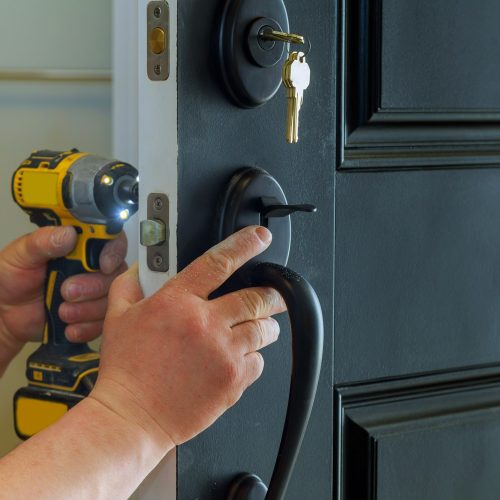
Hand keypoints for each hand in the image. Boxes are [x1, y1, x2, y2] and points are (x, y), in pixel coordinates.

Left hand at [0, 226, 126, 353]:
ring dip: (88, 309)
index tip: (102, 265)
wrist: (4, 314)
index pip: (111, 240)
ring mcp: (94, 292)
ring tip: (62, 311)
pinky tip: (68, 326)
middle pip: (115, 273)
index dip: (113, 252)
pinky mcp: (93, 315)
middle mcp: (91, 267)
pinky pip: (103, 322)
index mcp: (78, 246)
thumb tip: (68, 233)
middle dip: (93, 287)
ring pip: (111, 299)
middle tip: (67, 291)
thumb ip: (42, 241)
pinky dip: (86, 327)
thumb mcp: (20, 255)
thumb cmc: (11, 280)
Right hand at [91, 226, 285, 448]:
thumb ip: (129, 285)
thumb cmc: (125, 370)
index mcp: (177, 301)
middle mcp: (205, 323)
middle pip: (255, 297)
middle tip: (274, 295)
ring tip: (260, 328)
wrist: (131, 417)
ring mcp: (223, 352)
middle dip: (271, 293)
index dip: (245, 245)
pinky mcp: (233, 380)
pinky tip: (240, 358)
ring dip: (266, 325)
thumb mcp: (117, 318)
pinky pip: (260, 361)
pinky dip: (255, 357)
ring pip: (263, 329)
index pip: (219, 262)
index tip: (260, 238)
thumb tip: (141, 267)